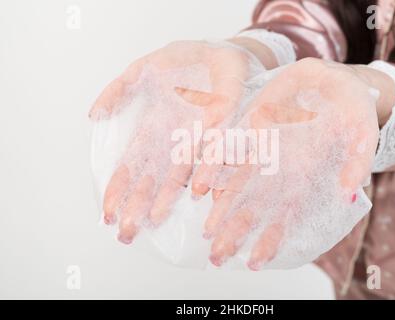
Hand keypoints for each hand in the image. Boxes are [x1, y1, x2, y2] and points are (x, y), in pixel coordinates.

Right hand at [89, 40, 264, 243]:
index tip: (108, 213)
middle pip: (154, 177)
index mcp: (156, 130)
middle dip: (139, 204)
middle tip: (127, 232)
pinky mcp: (223, 120)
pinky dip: (207, 168)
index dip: (119, 189)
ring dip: (168, 196)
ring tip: (155, 218)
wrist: (219, 52)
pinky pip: (215, 148)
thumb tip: (92, 116)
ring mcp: (199, 135)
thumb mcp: (142, 73)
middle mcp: (176, 140)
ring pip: (182, 172)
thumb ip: (118, 91)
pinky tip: (199, 189)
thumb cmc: (183, 63)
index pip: (133, 165)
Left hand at [200, 58, 379, 268]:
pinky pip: (229, 148)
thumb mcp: (362, 131)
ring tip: (207, 231)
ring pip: (238, 182)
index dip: (271, 238)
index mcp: (305, 176)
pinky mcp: (251, 126)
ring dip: (222, 207)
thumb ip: (358, 160)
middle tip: (218, 257)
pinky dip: (215, 166)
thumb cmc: (350, 108)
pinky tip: (203, 185)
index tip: (256, 260)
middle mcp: (280, 168)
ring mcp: (263, 150)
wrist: (332, 80)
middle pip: (255, 205)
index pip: (286, 214)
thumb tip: (350, 191)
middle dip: (237, 231)